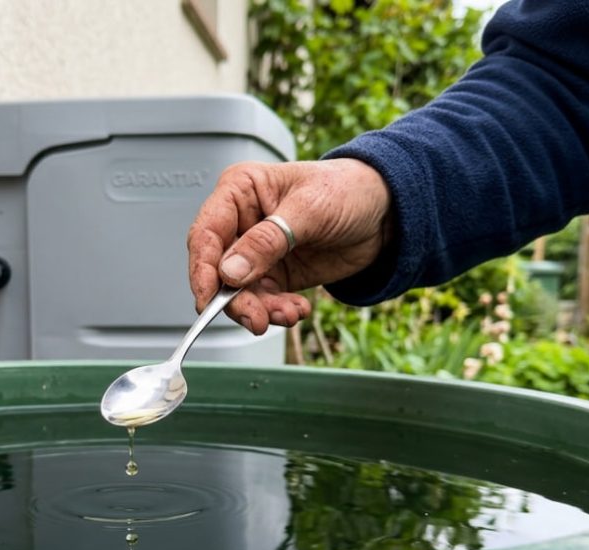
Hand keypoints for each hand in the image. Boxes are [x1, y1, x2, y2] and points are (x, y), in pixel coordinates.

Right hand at [186, 158, 391, 333]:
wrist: (386, 212)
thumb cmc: (348, 190)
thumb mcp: (309, 210)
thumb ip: (267, 241)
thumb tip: (229, 272)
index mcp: (239, 191)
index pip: (206, 234)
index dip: (202, 270)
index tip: (208, 299)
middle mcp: (241, 222)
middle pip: (218, 270)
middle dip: (236, 300)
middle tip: (257, 320)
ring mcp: (256, 251)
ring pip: (239, 292)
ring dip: (260, 310)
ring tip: (289, 313)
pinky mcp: (274, 274)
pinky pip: (263, 301)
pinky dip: (277, 311)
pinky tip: (298, 309)